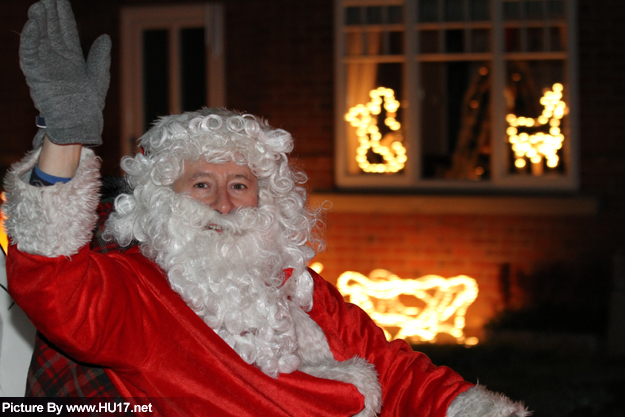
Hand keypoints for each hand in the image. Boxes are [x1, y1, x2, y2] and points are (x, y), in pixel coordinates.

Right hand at [19, 0, 110, 147]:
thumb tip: (105, 37)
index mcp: (71, 57)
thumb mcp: (98, 76)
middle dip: (49, 14)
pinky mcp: (35, 73)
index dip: (62, 16)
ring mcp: (45, 65)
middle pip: (51, 31)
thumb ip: (100, 56)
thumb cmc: (90, 103)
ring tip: (40, 6)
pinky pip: (30, 53)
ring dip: (39, 22)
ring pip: (39, 38)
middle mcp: (56, 58)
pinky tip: (34, 24)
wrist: (80, 121)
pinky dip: (31, 39)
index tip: (60, 0)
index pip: (65, 31)